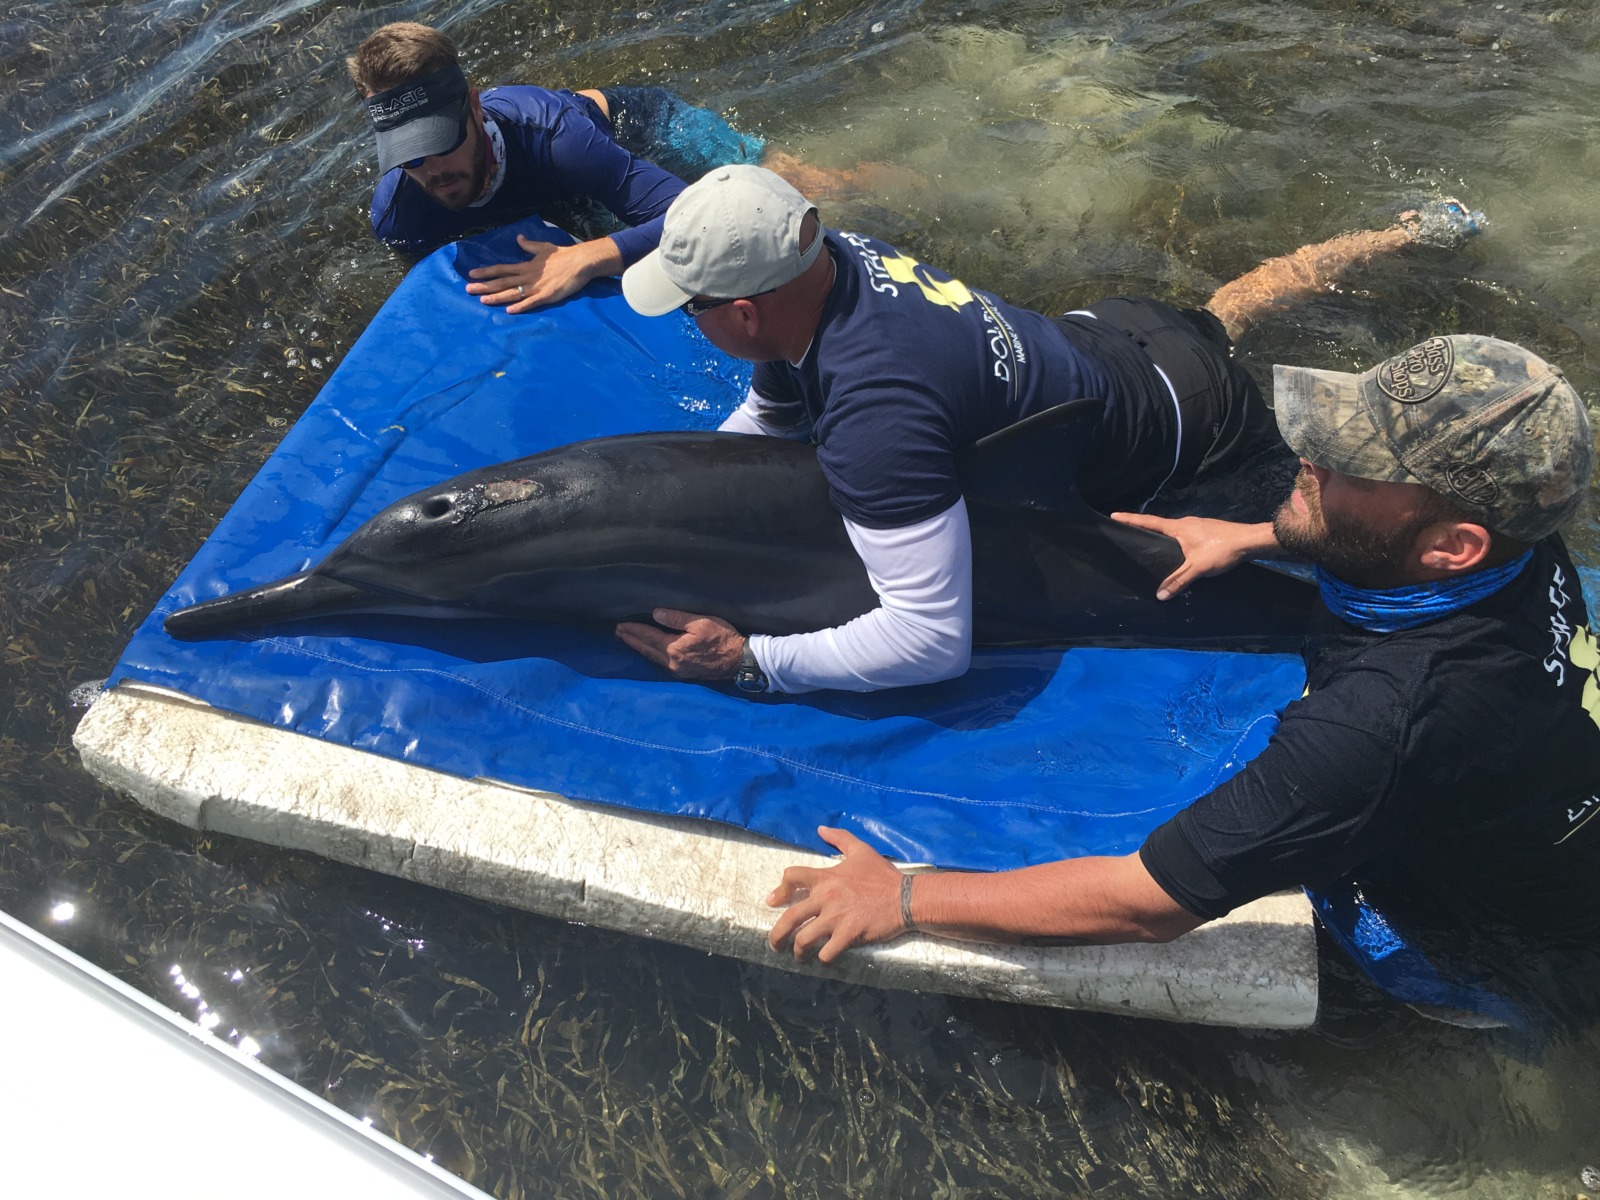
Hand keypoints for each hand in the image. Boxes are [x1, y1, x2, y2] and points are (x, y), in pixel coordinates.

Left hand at [464, 234, 622, 312]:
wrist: (580, 262)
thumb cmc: (563, 255)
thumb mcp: (543, 248)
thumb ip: (529, 245)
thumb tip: (518, 238)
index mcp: (526, 266)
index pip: (502, 269)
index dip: (486, 271)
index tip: (471, 274)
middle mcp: (528, 276)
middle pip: (502, 282)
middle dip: (484, 286)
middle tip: (468, 290)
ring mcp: (537, 287)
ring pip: (513, 293)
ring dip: (497, 297)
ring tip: (482, 300)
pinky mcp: (547, 296)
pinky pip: (531, 302)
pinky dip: (520, 306)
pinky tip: (509, 310)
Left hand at [614, 608, 745, 679]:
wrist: (739, 660)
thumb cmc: (722, 638)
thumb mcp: (700, 622)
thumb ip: (676, 618)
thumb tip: (655, 614)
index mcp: (674, 648)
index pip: (648, 637)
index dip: (634, 630)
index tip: (621, 625)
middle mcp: (672, 662)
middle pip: (647, 650)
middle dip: (632, 641)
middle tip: (618, 633)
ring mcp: (678, 671)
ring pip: (653, 658)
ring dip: (640, 649)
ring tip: (629, 641)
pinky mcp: (685, 674)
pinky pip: (661, 664)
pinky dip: (651, 656)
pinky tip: (649, 652)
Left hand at [767, 826, 908, 962]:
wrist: (905, 897)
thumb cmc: (882, 875)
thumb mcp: (861, 850)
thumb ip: (840, 838)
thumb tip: (821, 829)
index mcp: (826, 878)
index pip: (792, 877)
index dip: (779, 889)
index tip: (773, 901)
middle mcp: (826, 898)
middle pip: (790, 917)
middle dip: (777, 935)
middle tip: (774, 944)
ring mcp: (836, 918)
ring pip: (804, 939)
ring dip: (798, 951)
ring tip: (799, 956)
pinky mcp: (849, 935)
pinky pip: (827, 952)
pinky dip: (822, 958)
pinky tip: (824, 958)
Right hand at [1110, 512, 1276, 599]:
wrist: (1250, 541)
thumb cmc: (1222, 549)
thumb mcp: (1197, 567)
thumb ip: (1178, 580)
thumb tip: (1159, 595)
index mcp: (1178, 528)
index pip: (1149, 522)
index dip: (1130, 519)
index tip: (1114, 515)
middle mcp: (1186, 524)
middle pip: (1159, 526)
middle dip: (1144, 529)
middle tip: (1129, 534)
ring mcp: (1197, 527)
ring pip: (1174, 533)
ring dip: (1162, 538)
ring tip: (1152, 547)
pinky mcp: (1207, 533)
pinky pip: (1185, 537)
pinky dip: (1176, 543)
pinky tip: (1179, 554)